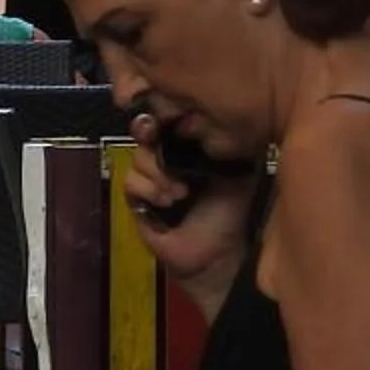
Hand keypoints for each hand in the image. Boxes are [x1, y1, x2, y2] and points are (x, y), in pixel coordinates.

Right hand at [121, 111, 257, 286]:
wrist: (217, 254)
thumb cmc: (231, 213)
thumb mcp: (238, 172)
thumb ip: (225, 145)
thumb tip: (205, 119)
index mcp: (192, 148)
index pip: (170, 121)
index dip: (164, 115)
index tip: (167, 117)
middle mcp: (169, 158)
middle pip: (145, 132)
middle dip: (149, 134)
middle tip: (154, 136)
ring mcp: (151, 178)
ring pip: (137, 157)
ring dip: (157, 173)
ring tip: (179, 193)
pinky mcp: (137, 199)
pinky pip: (131, 182)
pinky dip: (149, 190)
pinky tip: (167, 203)